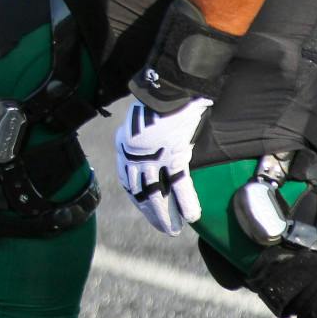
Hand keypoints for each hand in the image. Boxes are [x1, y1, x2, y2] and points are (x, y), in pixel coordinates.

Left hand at [115, 97, 212, 235]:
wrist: (167, 87)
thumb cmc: (157, 102)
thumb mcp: (140, 123)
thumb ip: (143, 140)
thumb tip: (155, 151)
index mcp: (124, 147)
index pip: (128, 182)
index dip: (137, 198)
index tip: (146, 210)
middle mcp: (134, 155)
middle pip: (140, 192)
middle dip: (151, 213)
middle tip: (163, 228)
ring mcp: (153, 157)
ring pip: (157, 194)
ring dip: (165, 215)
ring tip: (174, 230)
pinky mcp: (173, 155)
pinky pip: (179, 185)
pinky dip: (186, 202)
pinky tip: (192, 217)